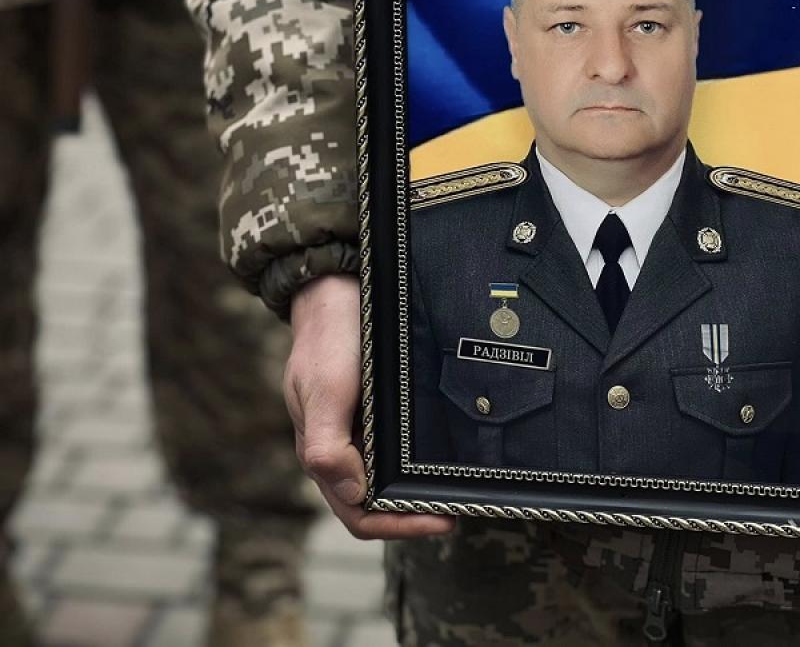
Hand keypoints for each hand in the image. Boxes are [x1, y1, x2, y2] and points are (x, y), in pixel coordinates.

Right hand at [287, 275, 454, 538]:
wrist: (338, 286)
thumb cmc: (328, 338)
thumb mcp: (324, 389)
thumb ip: (327, 446)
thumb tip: (355, 495)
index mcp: (324, 453)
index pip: (360, 514)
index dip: (401, 526)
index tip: (444, 520)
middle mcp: (346, 447)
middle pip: (381, 504)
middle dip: (418, 513)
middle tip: (462, 505)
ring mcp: (366, 427)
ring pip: (394, 476)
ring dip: (423, 489)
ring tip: (462, 487)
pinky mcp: (384, 407)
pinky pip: (404, 444)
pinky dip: (425, 458)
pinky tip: (453, 453)